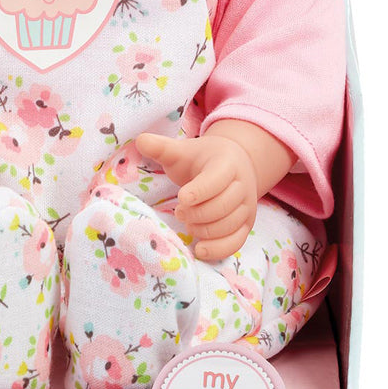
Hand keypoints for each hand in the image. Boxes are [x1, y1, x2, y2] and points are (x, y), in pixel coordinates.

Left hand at [135, 131, 259, 261]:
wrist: (233, 163)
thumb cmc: (201, 159)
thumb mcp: (182, 151)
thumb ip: (162, 148)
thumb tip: (140, 140)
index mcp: (227, 163)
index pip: (216, 180)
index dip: (199, 191)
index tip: (181, 198)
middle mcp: (242, 185)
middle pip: (222, 206)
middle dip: (196, 214)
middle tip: (180, 211)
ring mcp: (247, 206)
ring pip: (228, 226)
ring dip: (203, 230)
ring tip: (188, 224)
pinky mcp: (247, 224)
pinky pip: (236, 242)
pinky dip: (218, 249)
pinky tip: (199, 249)